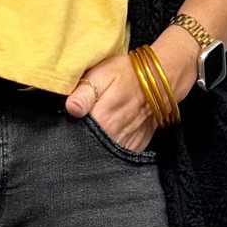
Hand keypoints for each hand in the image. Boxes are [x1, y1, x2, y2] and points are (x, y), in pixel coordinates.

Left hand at [62, 29, 196, 151]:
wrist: (162, 79)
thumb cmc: (128, 73)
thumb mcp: (101, 75)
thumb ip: (83, 93)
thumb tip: (70, 108)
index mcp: (101, 121)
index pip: (74, 134)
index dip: (66, 129)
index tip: (64, 122)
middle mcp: (113, 138)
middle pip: (87, 146)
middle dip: (80, 138)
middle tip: (81, 122)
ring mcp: (125, 145)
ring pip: (103, 152)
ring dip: (96, 144)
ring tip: (96, 128)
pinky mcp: (135, 146)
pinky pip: (118, 153)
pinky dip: (111, 147)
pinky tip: (109, 134)